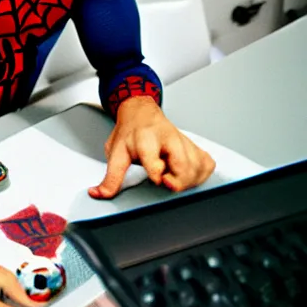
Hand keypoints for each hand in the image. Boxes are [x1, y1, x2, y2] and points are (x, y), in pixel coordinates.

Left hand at [89, 96, 215, 198]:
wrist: (141, 112)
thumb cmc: (129, 132)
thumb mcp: (115, 152)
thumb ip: (110, 176)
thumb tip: (99, 194)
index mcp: (145, 138)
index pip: (154, 155)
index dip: (157, 170)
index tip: (158, 180)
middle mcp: (167, 138)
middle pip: (183, 162)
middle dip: (179, 179)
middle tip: (166, 182)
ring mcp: (183, 141)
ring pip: (198, 166)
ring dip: (188, 180)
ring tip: (173, 179)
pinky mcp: (193, 145)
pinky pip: (207, 164)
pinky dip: (201, 174)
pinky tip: (188, 176)